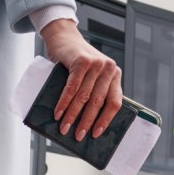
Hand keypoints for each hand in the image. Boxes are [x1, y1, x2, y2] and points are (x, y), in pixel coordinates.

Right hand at [39, 18, 122, 140]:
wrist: (64, 37)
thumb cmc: (76, 61)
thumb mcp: (91, 75)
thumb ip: (94, 91)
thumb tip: (85, 122)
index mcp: (115, 75)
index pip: (114, 102)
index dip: (105, 120)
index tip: (96, 134)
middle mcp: (109, 69)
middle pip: (98, 102)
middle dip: (87, 122)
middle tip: (78, 136)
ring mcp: (96, 64)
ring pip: (84, 97)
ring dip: (72, 115)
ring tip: (64, 128)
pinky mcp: (81, 61)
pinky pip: (72, 88)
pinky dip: (64, 103)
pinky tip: (58, 113)